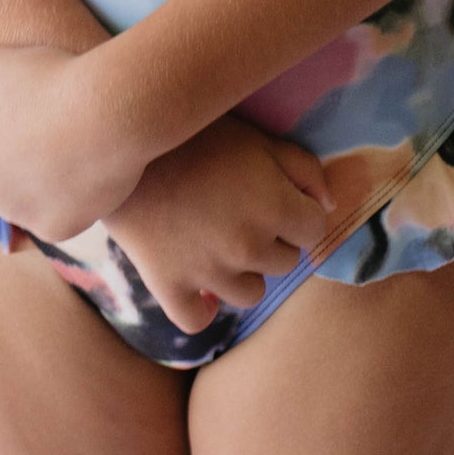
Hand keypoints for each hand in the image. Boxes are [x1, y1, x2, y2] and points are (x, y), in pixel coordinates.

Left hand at [0, 42, 147, 241]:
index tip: (23, 106)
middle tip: (48, 125)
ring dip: (38, 180)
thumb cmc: (44, 79)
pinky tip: (83, 172)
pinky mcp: (55, 230)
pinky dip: (67, 200)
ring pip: (24, 198)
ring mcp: (18, 213)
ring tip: (70, 146)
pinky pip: (56, 217)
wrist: (105, 111)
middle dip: (14, 156)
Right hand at [104, 114, 334, 335]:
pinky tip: (199, 286)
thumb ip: (304, 169)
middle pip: (285, 262)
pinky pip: (197, 320)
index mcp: (276, 207)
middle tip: (242, 212)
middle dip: (273, 240)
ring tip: (220, 241)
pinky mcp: (170, 286)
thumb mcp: (258, 138)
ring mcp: (209, 272)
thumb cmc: (197, 134)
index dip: (298, 212)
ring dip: (243, 272)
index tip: (275, 198)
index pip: (314, 230)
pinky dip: (202, 308)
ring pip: (250, 293)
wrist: (124, 141)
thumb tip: (329, 204)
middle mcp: (248, 247)